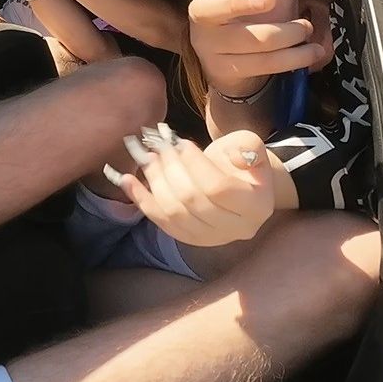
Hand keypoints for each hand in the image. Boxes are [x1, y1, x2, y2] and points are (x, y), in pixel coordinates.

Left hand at [111, 128, 277, 246]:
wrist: (240, 186)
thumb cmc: (243, 163)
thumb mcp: (251, 146)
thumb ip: (248, 147)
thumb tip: (239, 157)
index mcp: (256, 206)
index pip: (218, 188)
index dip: (195, 164)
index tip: (182, 143)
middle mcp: (235, 229)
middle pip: (192, 200)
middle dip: (171, 169)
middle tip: (159, 146)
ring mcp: (211, 238)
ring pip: (173, 212)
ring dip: (155, 181)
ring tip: (147, 157)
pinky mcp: (189, 238)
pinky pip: (160, 221)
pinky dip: (141, 199)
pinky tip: (127, 179)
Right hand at [185, 0, 321, 96]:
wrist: (248, 62)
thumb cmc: (256, 12)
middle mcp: (202, 14)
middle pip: (209, 8)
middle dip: (241, 2)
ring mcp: (210, 45)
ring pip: (246, 40)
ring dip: (286, 34)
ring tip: (305, 28)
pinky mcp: (224, 70)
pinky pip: (261, 64)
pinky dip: (293, 57)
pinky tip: (311, 50)